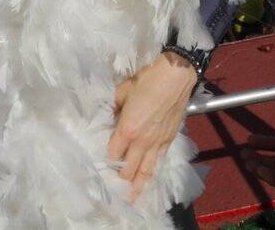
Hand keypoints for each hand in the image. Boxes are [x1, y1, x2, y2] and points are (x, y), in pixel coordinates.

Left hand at [108, 52, 197, 201]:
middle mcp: (142, 141)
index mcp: (127, 129)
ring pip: (147, 171)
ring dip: (138, 186)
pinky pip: (159, 161)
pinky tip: (149, 177)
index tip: (100, 171)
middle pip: (129, 169)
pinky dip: (153, 171)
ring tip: (132, 198)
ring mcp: (157, 143)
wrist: (175, 76)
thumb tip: (109, 114)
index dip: (106, 164)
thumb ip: (114, 106)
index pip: (113, 154)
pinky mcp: (169, 139)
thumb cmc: (147, 81)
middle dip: (121, 183)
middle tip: (115, 194)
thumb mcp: (122, 91)